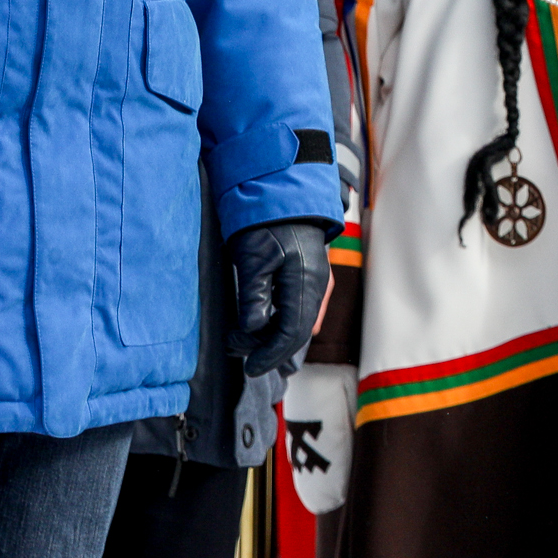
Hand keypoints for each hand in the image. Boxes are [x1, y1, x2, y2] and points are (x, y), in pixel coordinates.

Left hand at [229, 221, 330, 378]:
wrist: (285, 190)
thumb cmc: (267, 220)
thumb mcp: (253, 257)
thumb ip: (253, 295)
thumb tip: (252, 329)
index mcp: (306, 283)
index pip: (291, 334)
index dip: (269, 354)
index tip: (248, 367)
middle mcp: (318, 286)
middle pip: (298, 332)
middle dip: (269, 348)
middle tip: (237, 350)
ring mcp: (319, 281)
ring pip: (300, 322)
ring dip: (273, 335)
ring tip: (242, 337)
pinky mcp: (313, 275)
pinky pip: (301, 309)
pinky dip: (281, 322)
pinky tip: (263, 322)